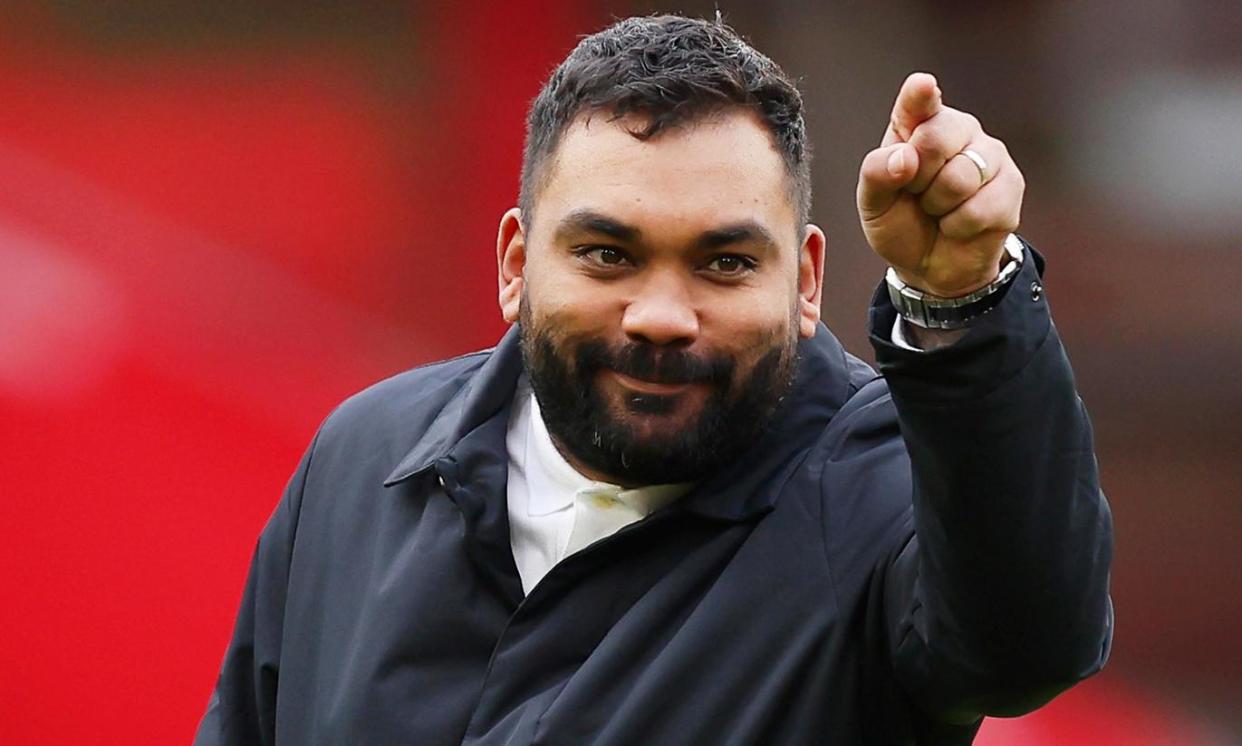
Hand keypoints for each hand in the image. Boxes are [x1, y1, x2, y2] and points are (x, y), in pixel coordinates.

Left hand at [857, 73, 1023, 296]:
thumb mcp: (874, 204)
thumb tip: (904, 157)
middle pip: (936, 137)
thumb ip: (876, 175)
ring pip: (959, 176)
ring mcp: (988, 154)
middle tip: (916, 193)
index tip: (922, 86)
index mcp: (917, 125)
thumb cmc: (901, 224)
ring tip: (938, 210)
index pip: (918, 102)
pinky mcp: (1011, 184)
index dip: (920, 95)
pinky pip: (980, 207)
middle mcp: (957, 129)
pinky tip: (958, 224)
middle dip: (917, 177)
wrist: (931, 266)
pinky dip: (959, 225)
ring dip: (938, 206)